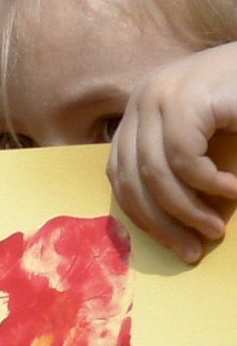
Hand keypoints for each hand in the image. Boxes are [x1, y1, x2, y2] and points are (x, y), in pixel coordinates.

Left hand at [110, 44, 236, 262]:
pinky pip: (183, 159)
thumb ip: (181, 163)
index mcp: (142, 110)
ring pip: (154, 173)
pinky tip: (235, 192)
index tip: (170, 241)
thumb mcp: (209, 136)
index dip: (140, 213)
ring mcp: (160, 96)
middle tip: (191, 250)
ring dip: (186, 210)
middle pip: (130, 177)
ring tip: (215, 228)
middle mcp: (143, 99)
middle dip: (160, 223)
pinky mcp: (185, 99)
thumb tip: (165, 223)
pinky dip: (209, 184)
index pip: (119, 172)